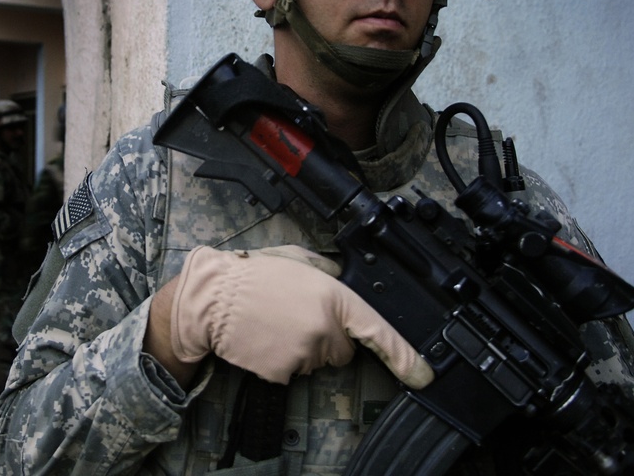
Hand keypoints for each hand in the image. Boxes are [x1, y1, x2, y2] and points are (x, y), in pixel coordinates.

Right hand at [169, 245, 432, 387]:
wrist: (211, 298)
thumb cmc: (251, 276)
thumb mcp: (297, 258)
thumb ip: (329, 272)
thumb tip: (342, 280)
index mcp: (332, 297)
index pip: (377, 331)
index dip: (404, 356)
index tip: (422, 375)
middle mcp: (323, 329)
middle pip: (343, 349)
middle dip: (327, 336)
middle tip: (295, 315)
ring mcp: (303, 354)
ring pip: (316, 361)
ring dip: (302, 346)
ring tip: (274, 322)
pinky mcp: (282, 372)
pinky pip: (293, 371)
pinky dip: (281, 360)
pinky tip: (265, 338)